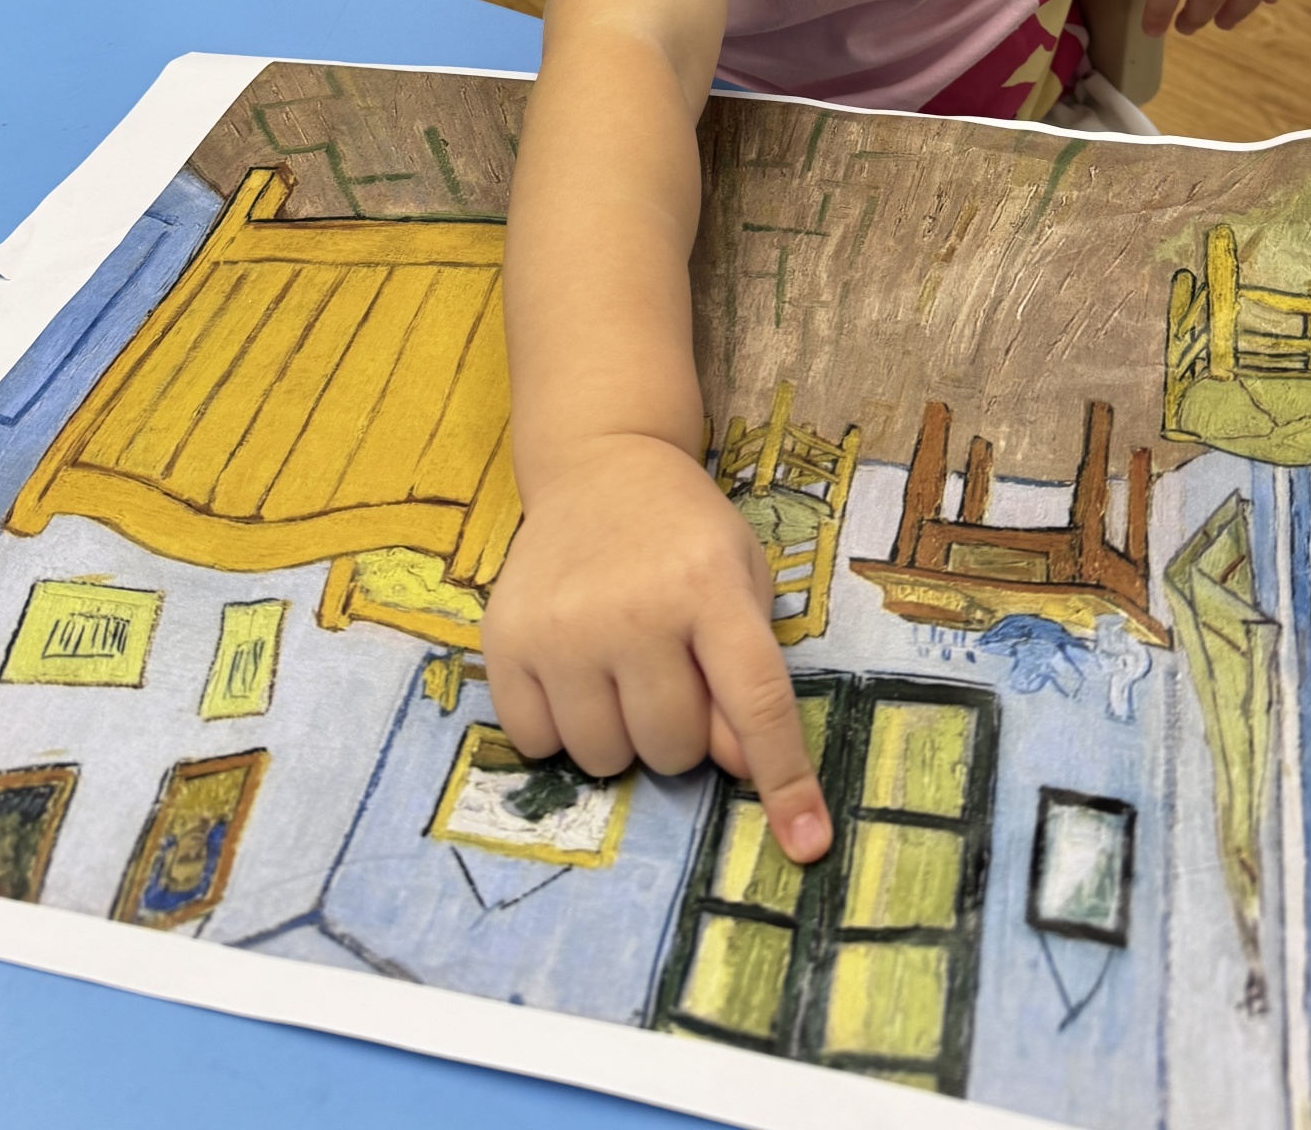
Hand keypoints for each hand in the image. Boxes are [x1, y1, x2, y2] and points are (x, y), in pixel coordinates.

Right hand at [482, 434, 832, 862]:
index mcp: (708, 587)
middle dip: (680, 732)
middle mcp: (634, 608)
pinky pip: (536, 743)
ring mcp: (562, 626)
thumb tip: (738, 766)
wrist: (599, 466)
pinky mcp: (504, 638)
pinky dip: (560, 728)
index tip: (807, 844)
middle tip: (669, 673)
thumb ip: (750, 673)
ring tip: (619, 671)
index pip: (756, 703)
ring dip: (620, 735)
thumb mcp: (741, 581)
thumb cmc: (684, 534)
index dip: (786, 780)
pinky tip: (571, 671)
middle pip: (672, 748)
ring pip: (604, 757)